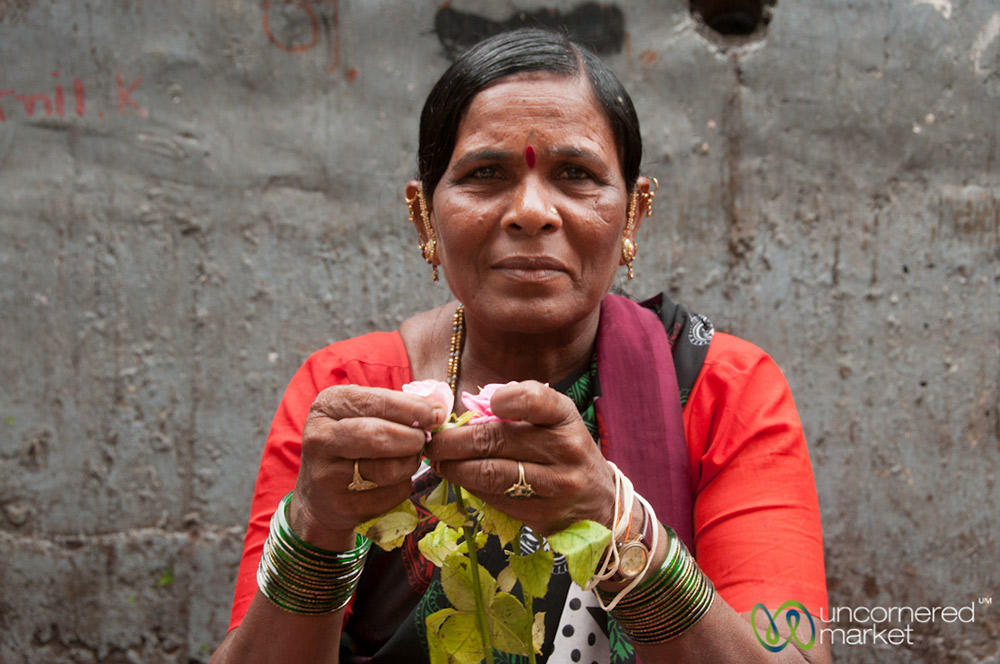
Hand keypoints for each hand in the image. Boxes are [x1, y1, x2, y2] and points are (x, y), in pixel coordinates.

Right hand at [288, 385, 447, 548]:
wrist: (321, 494)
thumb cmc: (353, 442)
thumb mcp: (363, 414)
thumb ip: (399, 406)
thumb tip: (439, 408)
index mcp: (328, 405)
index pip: (375, 402)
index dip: (412, 408)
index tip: (438, 414)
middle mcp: (320, 438)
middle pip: (377, 436)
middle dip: (412, 437)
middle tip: (425, 439)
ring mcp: (327, 475)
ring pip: (388, 468)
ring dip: (410, 463)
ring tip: (410, 458)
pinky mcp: (341, 505)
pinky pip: (391, 494)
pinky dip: (403, 486)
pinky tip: (394, 480)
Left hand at [424, 381, 615, 535]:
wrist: (601, 502)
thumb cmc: (564, 452)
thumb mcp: (553, 423)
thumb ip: (517, 413)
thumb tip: (462, 416)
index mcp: (564, 416)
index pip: (534, 399)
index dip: (503, 399)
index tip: (482, 405)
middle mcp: (565, 447)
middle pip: (497, 439)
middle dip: (454, 440)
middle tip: (432, 441)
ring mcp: (557, 483)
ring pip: (492, 472)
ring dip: (455, 467)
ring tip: (438, 462)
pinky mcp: (544, 512)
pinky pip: (496, 498)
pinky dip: (471, 487)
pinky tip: (459, 480)